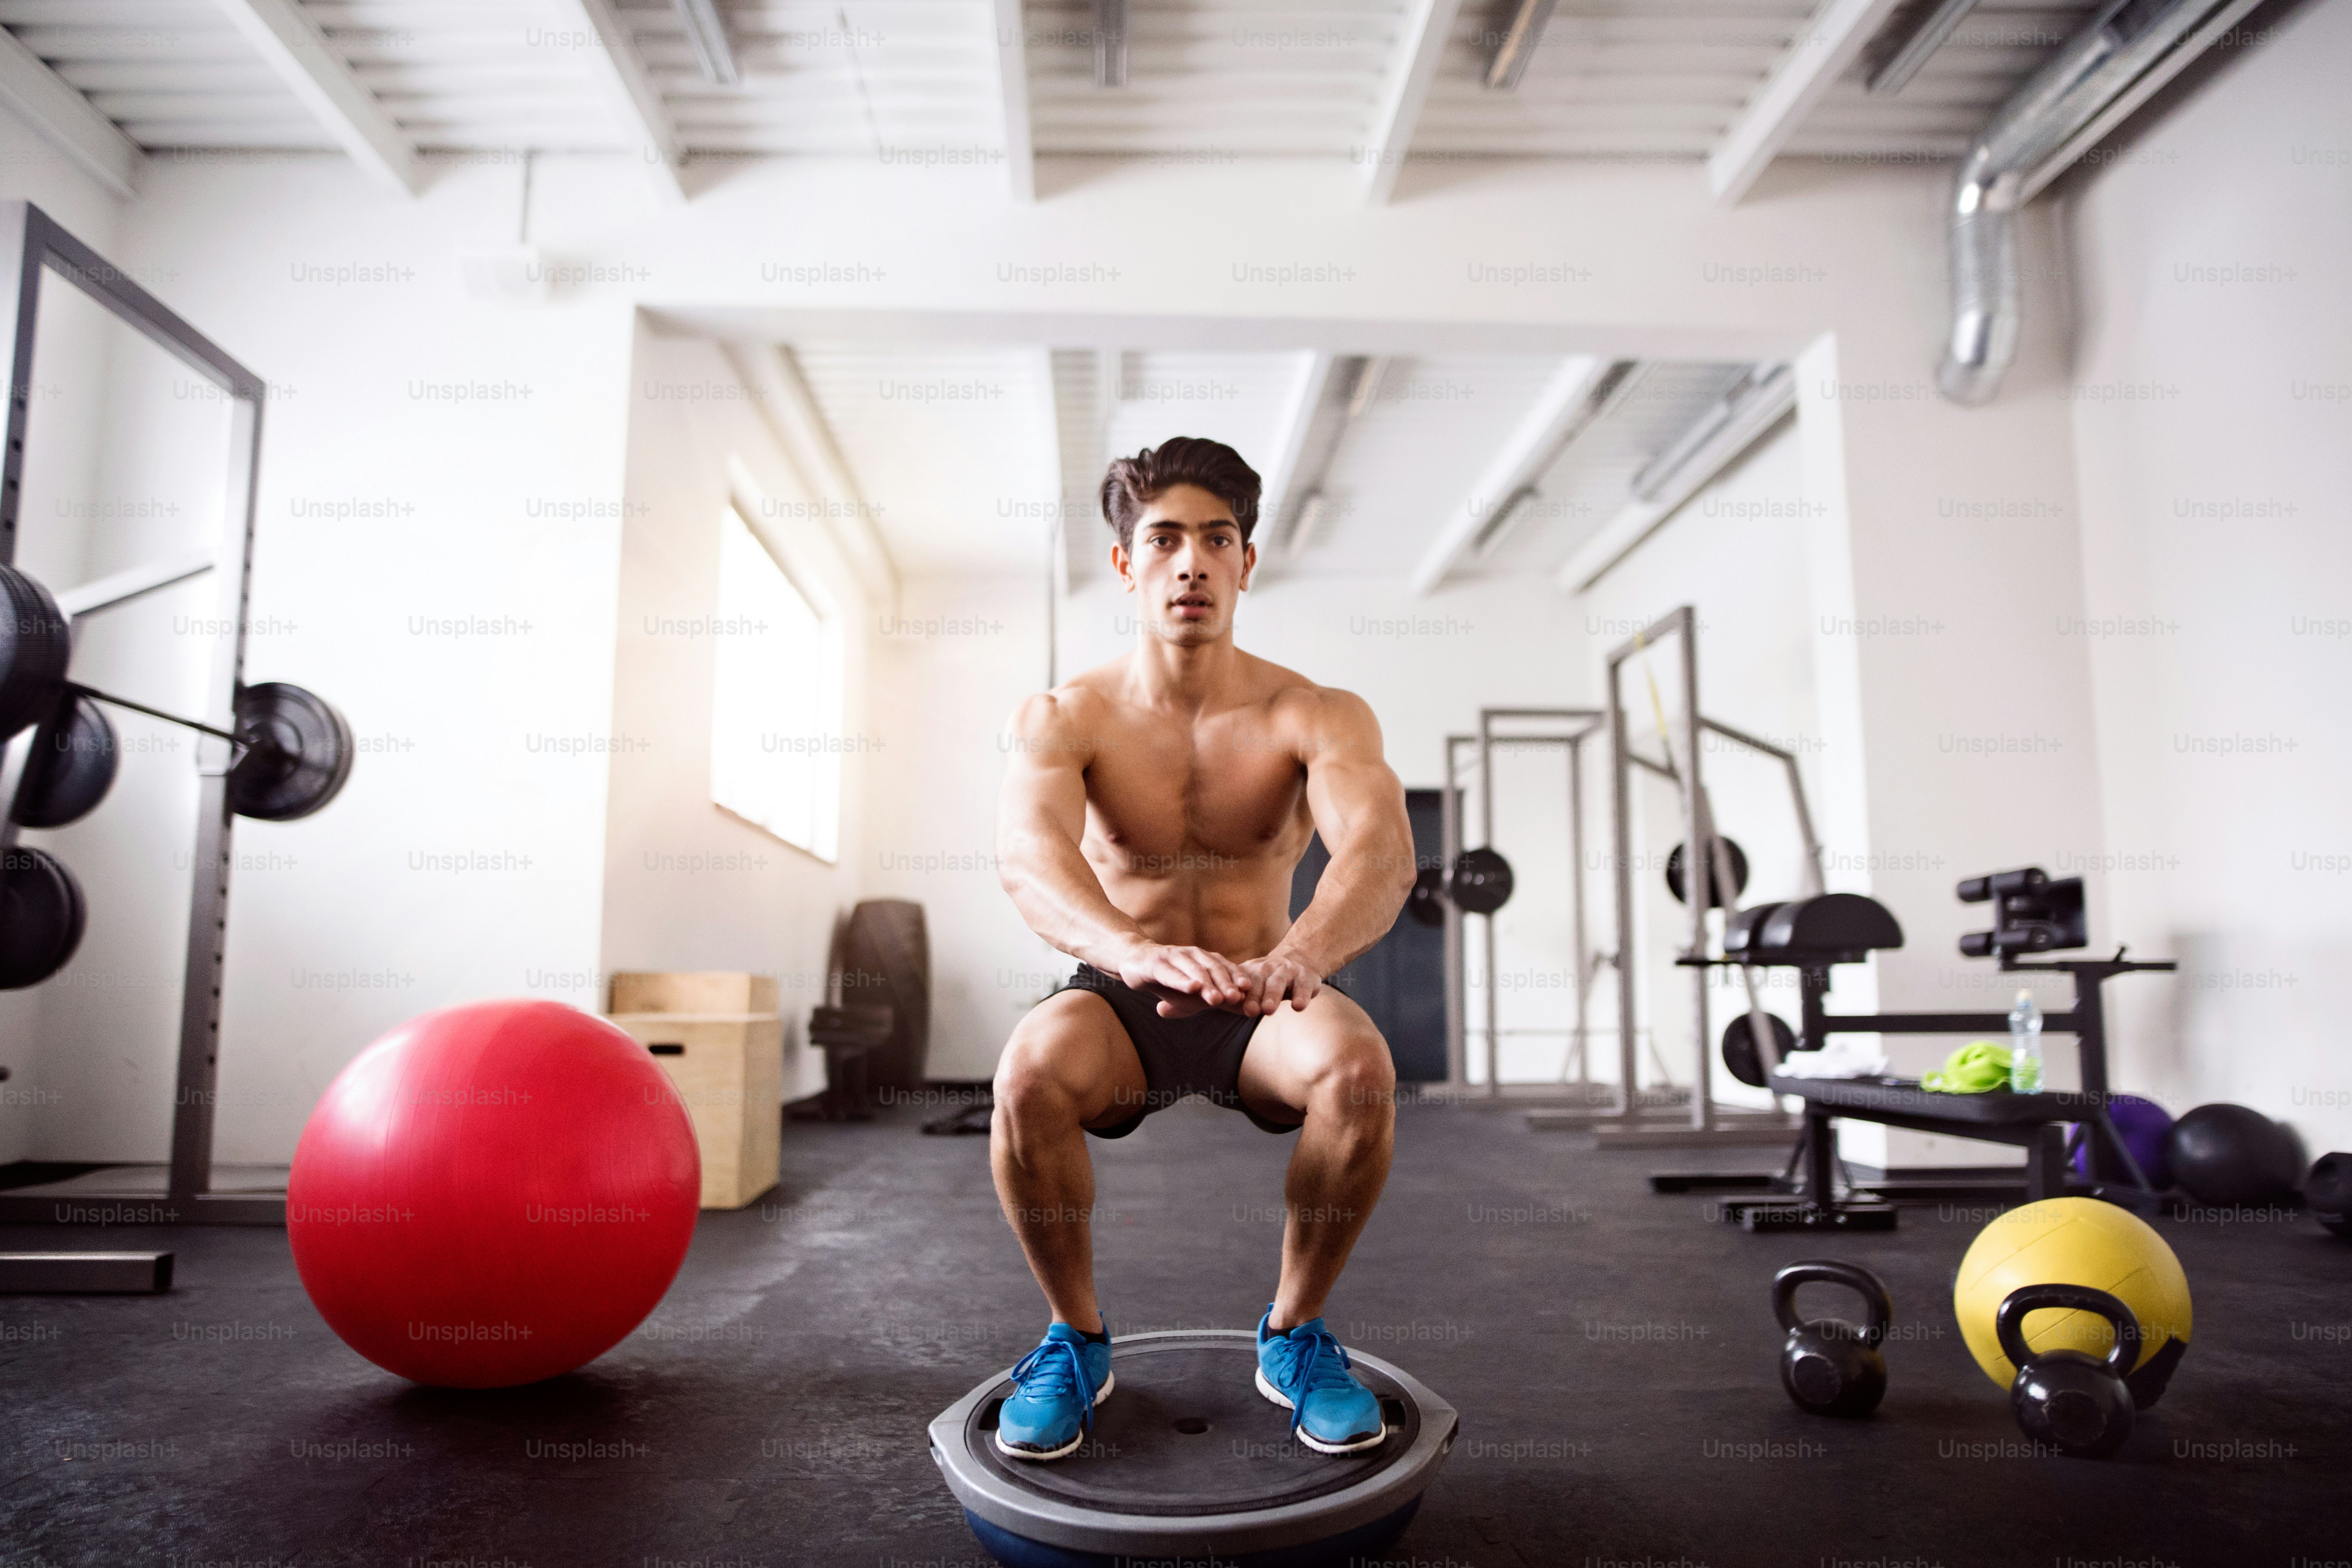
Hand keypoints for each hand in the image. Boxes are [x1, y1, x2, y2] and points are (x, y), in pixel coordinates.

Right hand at [1113, 941, 1249, 1017]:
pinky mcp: (1155, 964)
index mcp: (1204, 959)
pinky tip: (1191, 988)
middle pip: (1213, 968)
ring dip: (1207, 984)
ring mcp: (1173, 957)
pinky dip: (1182, 980)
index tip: (1250, 992)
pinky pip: (1170, 973)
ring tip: (1216, 998)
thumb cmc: (1170, 979)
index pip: (1225, 968)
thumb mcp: (1195, 992)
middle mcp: (1192, 955)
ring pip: (1194, 970)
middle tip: (1237, 998)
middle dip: (1226, 983)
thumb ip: (1217, 998)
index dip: (1237, 978)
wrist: (1136, 963)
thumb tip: (1246, 1010)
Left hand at [1232, 952, 1321, 1017]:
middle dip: (1255, 996)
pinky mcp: (1307, 976)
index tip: (1232, 1005)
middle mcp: (1270, 968)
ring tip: (1268, 1010)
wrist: (1298, 960)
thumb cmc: (1268, 980)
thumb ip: (1236, 993)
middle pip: (1261, 981)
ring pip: (1280, 982)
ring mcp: (1289, 971)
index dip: (1239, 993)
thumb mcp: (1253, 983)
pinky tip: (1298, 1007)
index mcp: (1253, 971)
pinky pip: (1304, 986)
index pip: (1244, 982)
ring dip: (1274, 995)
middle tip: (1250, 1011)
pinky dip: (1301, 996)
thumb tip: (1209, 1001)